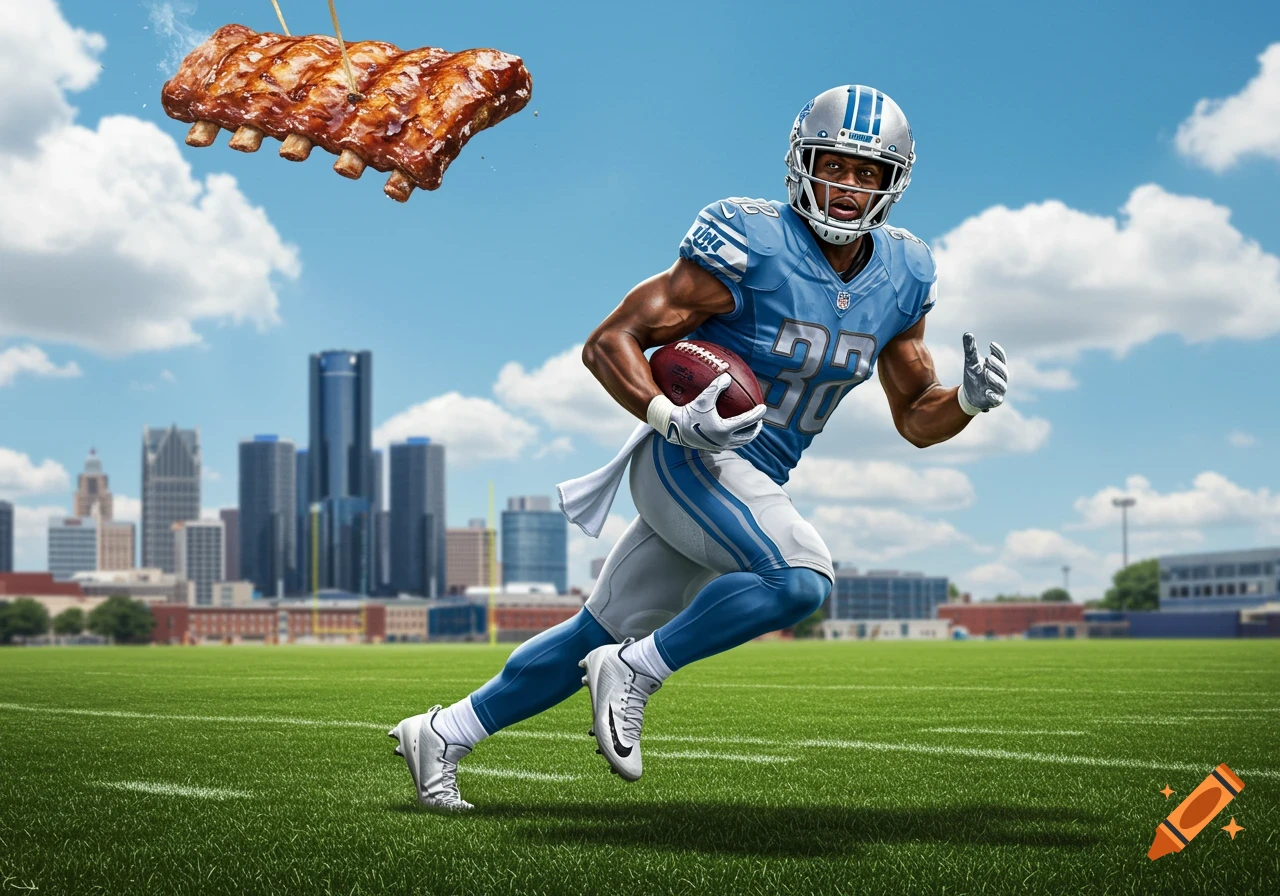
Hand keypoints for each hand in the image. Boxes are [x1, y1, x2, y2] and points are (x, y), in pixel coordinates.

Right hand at [647, 374, 766, 451]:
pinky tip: (734, 435)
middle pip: (748, 436)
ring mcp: (719, 446)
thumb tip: (727, 376)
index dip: (758, 414)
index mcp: (725, 429)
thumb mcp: (704, 398)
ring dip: (747, 436)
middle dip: (756, 428)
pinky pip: (730, 445)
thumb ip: (716, 387)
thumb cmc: (689, 412)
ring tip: (750, 428)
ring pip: (740, 443)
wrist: (675, 429)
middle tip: (759, 420)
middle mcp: (724, 440)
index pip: (748, 421)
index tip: (763, 408)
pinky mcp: (713, 448)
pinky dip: (736, 440)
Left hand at [958, 333, 1006, 414]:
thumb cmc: (973, 375)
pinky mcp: (994, 401)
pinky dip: (993, 396)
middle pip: (1003, 371)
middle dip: (997, 365)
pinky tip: (987, 392)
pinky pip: (997, 399)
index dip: (998, 351)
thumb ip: (970, 349)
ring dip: (995, 379)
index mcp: (998, 367)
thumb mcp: (970, 361)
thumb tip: (967, 334)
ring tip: (986, 373)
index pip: (1001, 358)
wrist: (969, 394)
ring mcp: (998, 390)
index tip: (991, 344)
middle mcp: (1001, 378)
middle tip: (988, 359)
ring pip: (1001, 385)